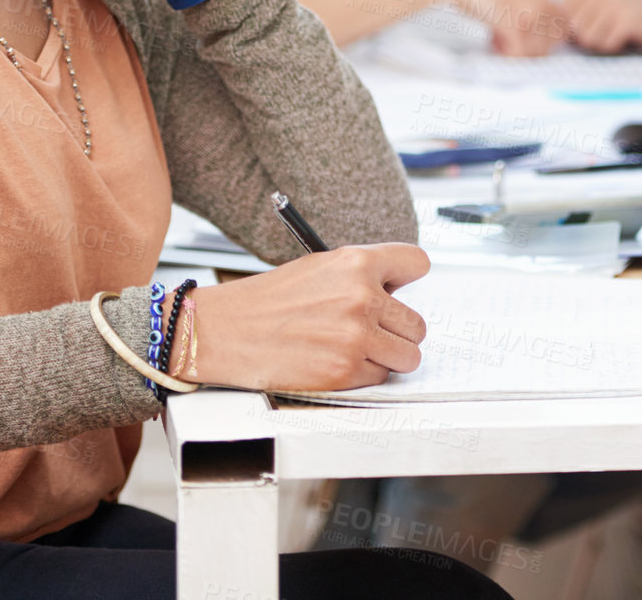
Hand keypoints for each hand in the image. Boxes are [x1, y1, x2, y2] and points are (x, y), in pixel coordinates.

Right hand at [184, 244, 429, 391]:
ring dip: (386, 357)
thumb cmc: (267, 301)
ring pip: (407, 356)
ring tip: (353, 349)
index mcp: (355, 262)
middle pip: (417, 323)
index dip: (408, 279)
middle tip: (368, 331)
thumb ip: (361, 277)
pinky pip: (379, 378)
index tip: (399, 289)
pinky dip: (362, 375)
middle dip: (396, 331)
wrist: (224, 331)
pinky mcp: (345, 371)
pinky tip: (334, 362)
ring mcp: (356, 337)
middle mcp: (362, 297)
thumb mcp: (318, 268)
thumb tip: (396, 295)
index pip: (416, 263)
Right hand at [444, 0, 567, 56]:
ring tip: (498, 37)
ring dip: (515, 51)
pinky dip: (504, 54)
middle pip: (549, 46)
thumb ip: (532, 14)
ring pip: (534, 53)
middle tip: (509, 39)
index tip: (525, 38)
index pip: (562, 32)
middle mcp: (543, 8)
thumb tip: (538, 41)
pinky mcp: (515, 27)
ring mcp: (531, 17)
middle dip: (529, 49)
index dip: (544, 41)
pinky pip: (518, 55)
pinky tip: (493, 40)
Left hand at [561, 0, 641, 52]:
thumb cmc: (621, 16)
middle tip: (607, 27)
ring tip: (615, 30)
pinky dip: (615, 46)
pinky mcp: (627, 20)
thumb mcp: (593, 8)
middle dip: (588, 36)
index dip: (576, 28)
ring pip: (588, 39)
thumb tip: (551, 32)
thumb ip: (570, 17)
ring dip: (602, 42)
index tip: (593, 21)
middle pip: (574, 30)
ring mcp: (613, 4)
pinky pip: (606, 45)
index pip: (562, 18)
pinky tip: (625, 35)